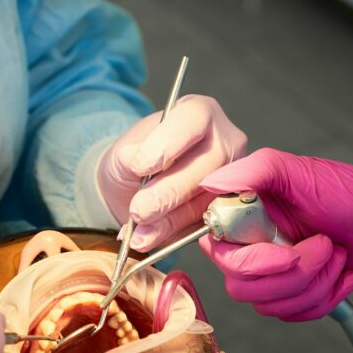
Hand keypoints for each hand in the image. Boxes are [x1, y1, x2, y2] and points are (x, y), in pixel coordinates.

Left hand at [97, 95, 246, 251]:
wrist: (134, 186)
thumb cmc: (134, 158)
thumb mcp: (123, 150)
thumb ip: (129, 154)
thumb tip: (134, 159)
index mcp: (199, 113)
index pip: (193, 120)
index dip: (168, 144)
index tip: (140, 166)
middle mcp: (223, 142)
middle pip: (206, 166)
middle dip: (168, 193)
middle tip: (137, 210)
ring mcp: (228, 179)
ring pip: (204, 201)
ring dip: (167, 221)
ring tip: (137, 232)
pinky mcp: (223, 211)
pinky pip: (201, 226)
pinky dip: (171, 235)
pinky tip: (147, 239)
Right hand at [198, 148, 352, 320]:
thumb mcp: (307, 172)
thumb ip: (257, 171)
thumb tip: (210, 182)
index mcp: (250, 212)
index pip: (218, 249)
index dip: (251, 260)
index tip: (286, 247)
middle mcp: (257, 242)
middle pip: (241, 285)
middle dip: (294, 273)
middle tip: (326, 246)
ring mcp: (278, 272)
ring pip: (267, 305)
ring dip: (314, 285)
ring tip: (339, 256)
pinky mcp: (299, 294)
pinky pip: (292, 316)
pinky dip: (325, 300)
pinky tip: (345, 276)